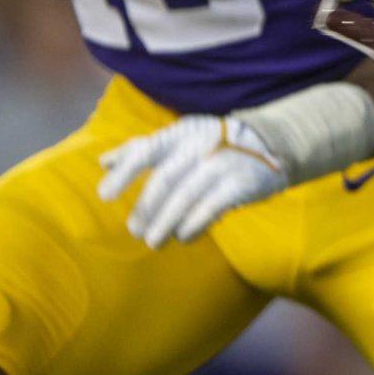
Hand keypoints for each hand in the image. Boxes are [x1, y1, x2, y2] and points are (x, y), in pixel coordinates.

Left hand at [97, 114, 285, 246]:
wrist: (269, 144)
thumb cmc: (212, 143)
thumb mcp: (179, 138)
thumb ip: (142, 149)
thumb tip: (104, 161)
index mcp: (179, 133)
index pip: (146, 150)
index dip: (124, 173)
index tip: (104, 196)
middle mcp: (199, 145)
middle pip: (166, 179)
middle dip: (147, 208)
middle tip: (135, 230)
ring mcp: (221, 163)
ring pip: (186, 197)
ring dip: (167, 223)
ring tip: (154, 241)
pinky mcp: (240, 184)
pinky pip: (211, 208)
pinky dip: (194, 225)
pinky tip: (183, 236)